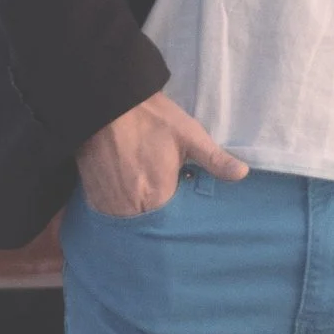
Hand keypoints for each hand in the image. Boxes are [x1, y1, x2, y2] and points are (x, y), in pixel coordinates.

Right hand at [76, 92, 247, 218]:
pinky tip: (127, 203)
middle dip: (158, 227)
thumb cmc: (152, 118)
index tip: (184, 219)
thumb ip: (215, 160)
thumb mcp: (189, 135)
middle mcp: (130, 208)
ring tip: (147, 211)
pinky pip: (108, 216)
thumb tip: (242, 174)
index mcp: (157, 197)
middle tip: (165, 218)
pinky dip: (118, 213)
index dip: (178, 226)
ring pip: (126, 226)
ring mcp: (107, 204)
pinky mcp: (91, 195)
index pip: (171, 229)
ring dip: (137, 221)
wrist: (108, 101)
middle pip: (147, 231)